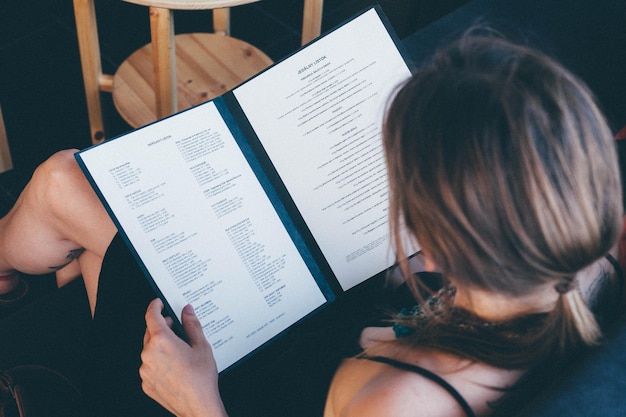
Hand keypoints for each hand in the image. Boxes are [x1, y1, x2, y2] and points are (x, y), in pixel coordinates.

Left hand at [140, 298, 227, 416]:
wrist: (197, 406)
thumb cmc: (201, 378)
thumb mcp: (201, 346)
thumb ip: (192, 325)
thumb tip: (187, 311)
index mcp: (162, 341)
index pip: (152, 316)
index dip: (155, 306)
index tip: (158, 303)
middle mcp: (149, 354)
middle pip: (150, 332)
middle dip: (161, 327)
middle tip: (174, 326)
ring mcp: (145, 370)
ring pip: (149, 350)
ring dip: (160, 346)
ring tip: (178, 351)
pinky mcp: (146, 383)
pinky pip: (149, 366)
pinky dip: (158, 361)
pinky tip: (174, 366)